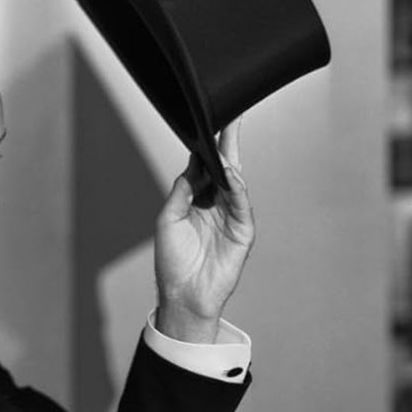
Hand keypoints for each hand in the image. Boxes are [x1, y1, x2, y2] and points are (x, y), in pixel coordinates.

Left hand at [154, 116, 254, 343]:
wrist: (183, 294)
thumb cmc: (172, 260)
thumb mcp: (168, 219)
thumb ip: (181, 192)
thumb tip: (192, 166)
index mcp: (196, 199)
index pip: (203, 167)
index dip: (205, 147)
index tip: (206, 123)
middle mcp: (215, 204)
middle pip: (223, 168)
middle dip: (227, 144)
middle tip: (231, 118)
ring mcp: (231, 216)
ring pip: (235, 182)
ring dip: (232, 161)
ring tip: (228, 141)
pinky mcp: (242, 230)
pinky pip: (241, 204)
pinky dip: (237, 187)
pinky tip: (231, 173)